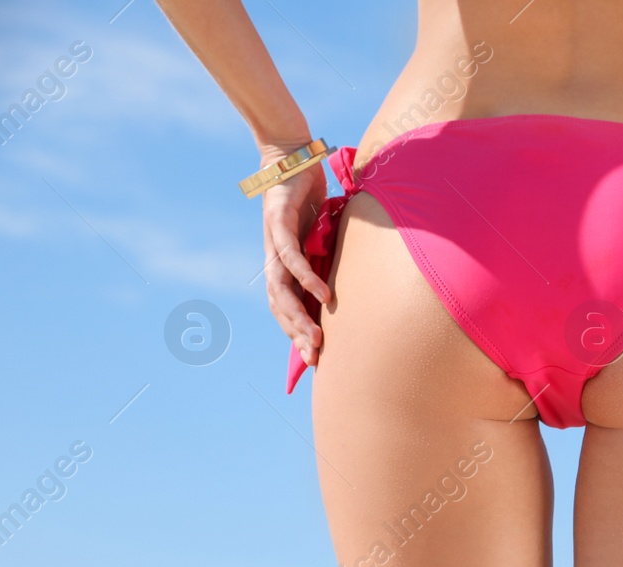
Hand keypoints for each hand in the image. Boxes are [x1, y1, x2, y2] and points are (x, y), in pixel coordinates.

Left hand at [258, 144, 330, 363]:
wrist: (289, 154)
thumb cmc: (307, 195)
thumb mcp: (321, 233)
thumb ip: (326, 255)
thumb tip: (348, 276)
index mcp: (282, 262)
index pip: (285, 304)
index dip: (295, 330)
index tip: (314, 356)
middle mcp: (273, 256)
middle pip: (279, 304)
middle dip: (296, 333)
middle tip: (314, 356)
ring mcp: (273, 241)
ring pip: (280, 288)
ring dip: (297, 315)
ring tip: (316, 336)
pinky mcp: (279, 222)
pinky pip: (292, 258)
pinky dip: (306, 278)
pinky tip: (321, 295)